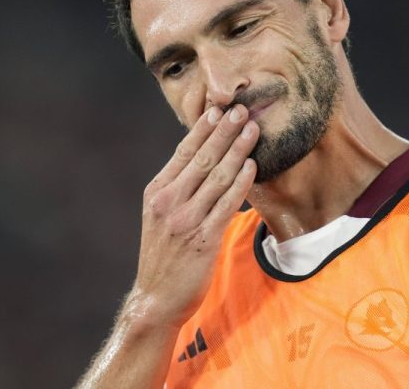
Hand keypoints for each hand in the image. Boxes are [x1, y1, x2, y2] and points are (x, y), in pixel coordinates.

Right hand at [129, 105, 258, 327]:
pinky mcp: (203, 238)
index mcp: (157, 192)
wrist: (156, 298)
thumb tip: (205, 159)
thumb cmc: (163, 254)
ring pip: (216, 177)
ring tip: (252, 130)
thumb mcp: (160, 215)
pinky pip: (226, 204)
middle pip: (201, 158)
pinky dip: (240, 183)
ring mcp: (185, 220)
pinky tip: (251, 166)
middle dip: (224, 132)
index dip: (203, 129)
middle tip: (241, 110)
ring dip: (237, 151)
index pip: (183, 152)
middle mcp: (168, 202)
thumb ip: (178, 188)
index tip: (219, 109)